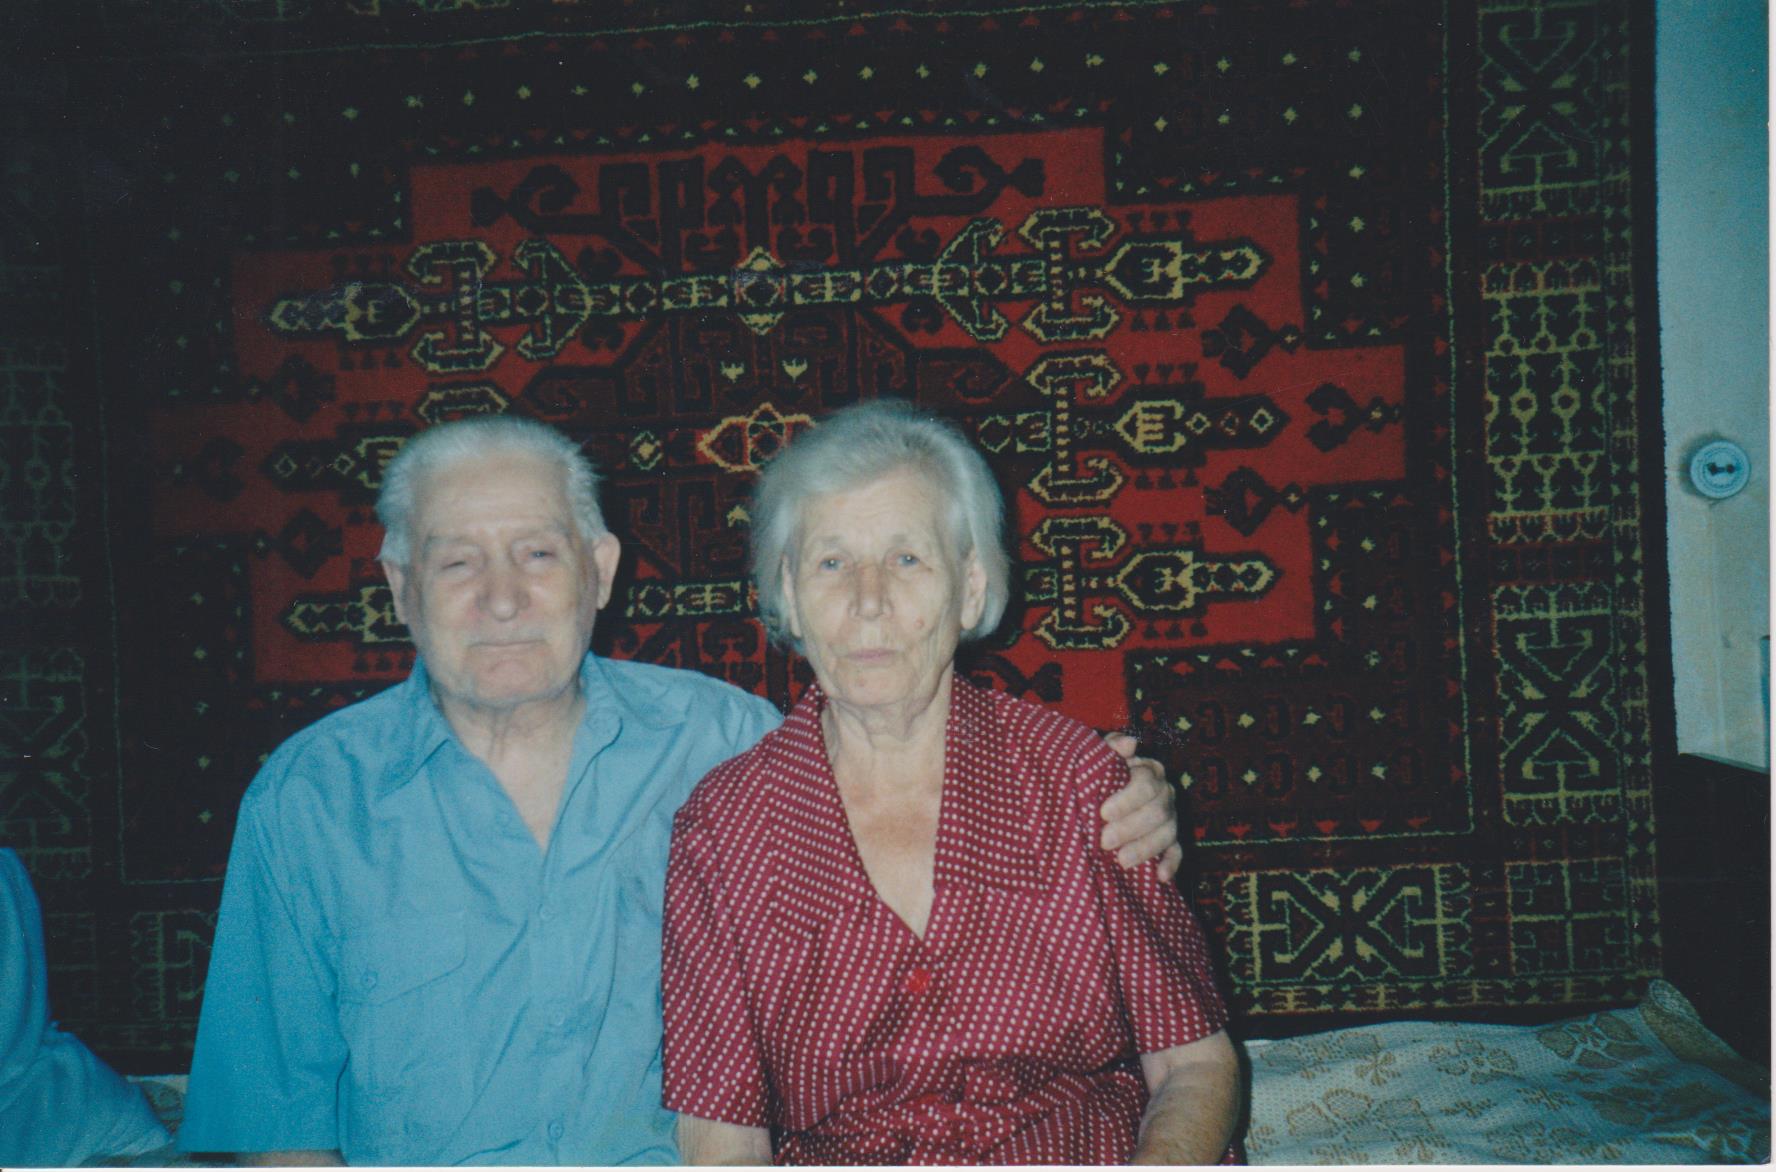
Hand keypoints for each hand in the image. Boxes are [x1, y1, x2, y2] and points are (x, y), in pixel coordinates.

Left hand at [1099, 732, 1182, 880]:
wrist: (1097, 798)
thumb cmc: (1097, 775)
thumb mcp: (1099, 757)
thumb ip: (1111, 747)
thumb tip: (1129, 744)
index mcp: (1148, 771)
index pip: (1146, 783)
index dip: (1126, 799)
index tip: (1103, 813)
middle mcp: (1164, 793)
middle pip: (1157, 811)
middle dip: (1131, 828)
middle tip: (1104, 841)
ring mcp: (1170, 818)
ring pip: (1167, 833)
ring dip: (1145, 848)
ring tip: (1122, 861)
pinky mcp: (1172, 840)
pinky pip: (1177, 853)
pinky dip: (1171, 865)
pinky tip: (1161, 878)